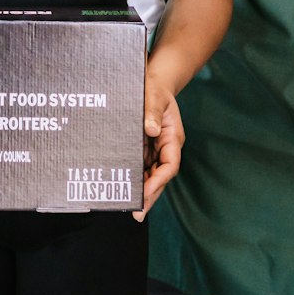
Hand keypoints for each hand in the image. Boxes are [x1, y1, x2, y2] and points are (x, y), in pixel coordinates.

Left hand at [135, 74, 183, 221]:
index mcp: (172, 137)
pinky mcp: (145, 147)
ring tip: (127, 206)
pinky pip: (140, 166)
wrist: (154, 81)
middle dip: (150, 194)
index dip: (159, 181)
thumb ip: (152, 110)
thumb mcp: (154, 95)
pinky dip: (133, 178)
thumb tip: (151, 129)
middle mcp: (165, 147)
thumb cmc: (155, 87)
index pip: (169, 165)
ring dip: (141, 190)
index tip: (145, 192)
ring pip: (150, 174)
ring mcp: (155, 149)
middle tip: (137, 213)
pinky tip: (121, 187)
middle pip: (160, 176)